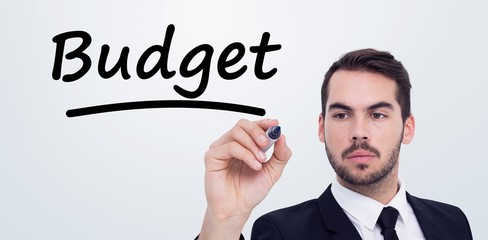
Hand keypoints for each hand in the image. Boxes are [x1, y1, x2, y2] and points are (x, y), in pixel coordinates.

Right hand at [199, 119, 291, 239]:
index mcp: (244, 145)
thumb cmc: (250, 191)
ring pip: (236, 133)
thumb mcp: (273, 171)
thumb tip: (282, 136)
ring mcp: (220, 149)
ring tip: (260, 161)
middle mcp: (231, 144)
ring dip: (252, 146)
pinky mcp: (212, 157)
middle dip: (258, 132)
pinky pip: (230, 147)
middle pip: (242, 124)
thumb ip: (280, 154)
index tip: (275, 125)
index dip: (264, 123)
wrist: (237, 209)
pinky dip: (245, 154)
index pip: (252, 126)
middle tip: (266, 144)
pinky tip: (253, 165)